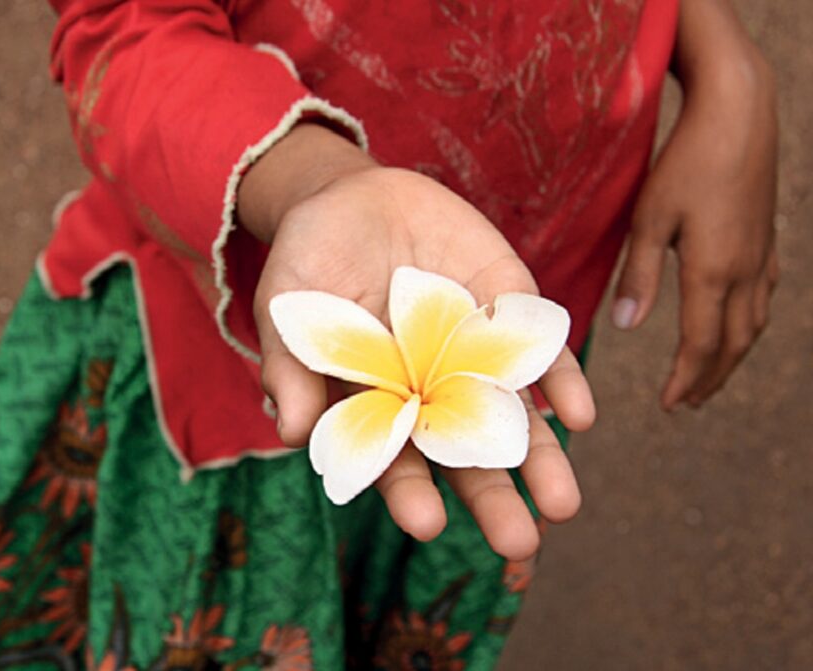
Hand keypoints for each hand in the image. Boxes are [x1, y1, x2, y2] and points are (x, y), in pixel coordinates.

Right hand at [239, 126, 594, 558]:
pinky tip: (578, 416)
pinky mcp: (507, 310)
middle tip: (520, 544)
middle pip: (464, 454)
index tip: (429, 525)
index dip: (410, 492)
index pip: (395, 459)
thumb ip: (291, 367)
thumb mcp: (286, 310)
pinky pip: (540, 353)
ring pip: (513, 416)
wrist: (353, 196)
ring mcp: (473, 354)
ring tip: (562, 505)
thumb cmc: (307, 262)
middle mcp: (430, 390)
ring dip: (540, 459)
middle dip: (492, 497)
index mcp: (375, 404)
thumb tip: (290, 433)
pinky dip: (561, 382)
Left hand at [611, 0, 777, 409]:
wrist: (739, 112)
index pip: (701, 343)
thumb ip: (638, 276)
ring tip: (708, 377)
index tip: (668, 405)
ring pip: (753, 324)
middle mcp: (745, 270)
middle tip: (686, 404)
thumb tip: (625, 325)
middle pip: (733, 344)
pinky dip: (747, 325)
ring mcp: (762, 255)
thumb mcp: (649, 219)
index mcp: (712, 270)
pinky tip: (736, 326)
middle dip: (709, 378)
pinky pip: (763, 297)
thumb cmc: (685, 162)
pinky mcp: (767, 239)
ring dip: (730, 357)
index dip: (685, 378)